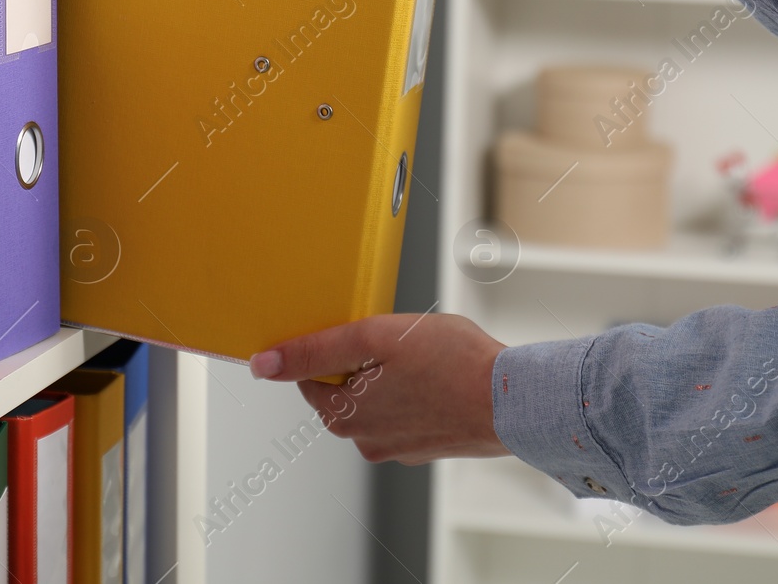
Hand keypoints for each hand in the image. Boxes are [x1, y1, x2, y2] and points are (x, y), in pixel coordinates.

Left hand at [249, 313, 508, 464]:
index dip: (332, 346)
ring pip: (377, 400)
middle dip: (364, 362)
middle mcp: (365, 441)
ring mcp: (398, 447)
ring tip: (424, 357)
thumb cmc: (452, 365)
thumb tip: (263, 363)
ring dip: (391, 377)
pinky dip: (417, 392)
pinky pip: (408, 412)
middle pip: (344, 389)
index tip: (362, 331)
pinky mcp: (427, 445)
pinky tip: (440, 376)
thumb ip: (315, 349)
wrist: (514, 401)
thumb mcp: (373, 339)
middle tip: (398, 342)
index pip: (310, 376)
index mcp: (343, 417)